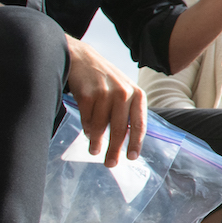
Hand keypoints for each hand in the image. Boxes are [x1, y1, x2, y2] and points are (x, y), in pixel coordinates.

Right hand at [66, 37, 146, 166]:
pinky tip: (87, 133)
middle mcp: (123, 93)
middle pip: (120, 130)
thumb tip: (126, 141)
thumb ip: (127, 112)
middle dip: (114, 150)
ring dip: (96, 142)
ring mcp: (105, 93)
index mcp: (137, 94)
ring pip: (101, 128)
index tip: (132, 158)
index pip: (139, 124)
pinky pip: (87, 120)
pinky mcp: (87, 95)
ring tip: (94, 151)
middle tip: (110, 164)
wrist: (82, 58)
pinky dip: (86, 129)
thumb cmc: (105, 79)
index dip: (136, 143)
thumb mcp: (123, 91)